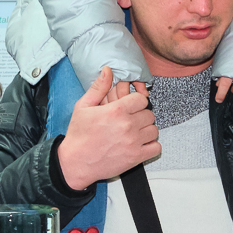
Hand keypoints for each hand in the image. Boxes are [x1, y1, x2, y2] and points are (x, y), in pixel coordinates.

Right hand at [55, 66, 158, 190]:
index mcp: (116, 110)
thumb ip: (98, 87)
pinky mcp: (136, 157)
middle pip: (149, 115)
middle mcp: (127, 125)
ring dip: (146, 131)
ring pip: (154, 130)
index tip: (130, 108)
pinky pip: (156, 148)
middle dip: (141, 116)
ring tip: (135, 133)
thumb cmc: (79, 135)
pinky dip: (151, 146)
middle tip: (130, 121)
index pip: (141, 100)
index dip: (136, 103)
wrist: (76, 162)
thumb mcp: (83, 106)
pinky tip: (140, 145)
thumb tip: (108, 70)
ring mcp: (133, 142)